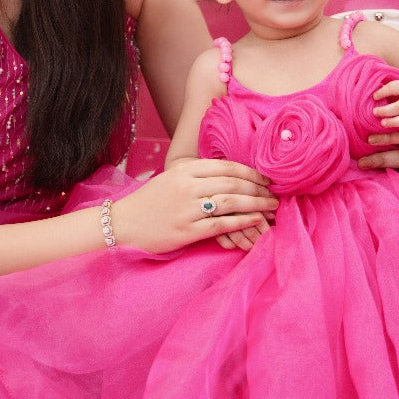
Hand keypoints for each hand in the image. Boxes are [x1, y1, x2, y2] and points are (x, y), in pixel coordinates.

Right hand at [113, 157, 277, 253]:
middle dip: (258, 188)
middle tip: (275, 193)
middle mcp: (186, 187)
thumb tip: (229, 174)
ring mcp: (186, 210)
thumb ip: (196, 174)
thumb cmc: (150, 200)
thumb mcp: (170, 178)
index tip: (266, 177)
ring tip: (271, 207)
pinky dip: (242, 222)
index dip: (250, 172)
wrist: (123, 223)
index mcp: (183, 171)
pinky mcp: (186, 231)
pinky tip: (255, 221)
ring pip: (230, 202)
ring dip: (256, 205)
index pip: (225, 167)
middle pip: (231, 184)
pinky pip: (221, 224)